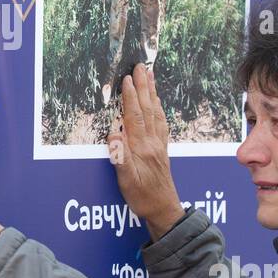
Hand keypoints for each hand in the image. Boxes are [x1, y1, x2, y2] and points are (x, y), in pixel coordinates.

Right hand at [107, 64, 182, 239]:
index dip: (131, 97)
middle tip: (142, 66)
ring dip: (152, 92)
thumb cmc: (143, 197)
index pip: (135, 116)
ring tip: (151, 76)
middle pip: (147, 109)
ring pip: (155, 113)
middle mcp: (152, 142)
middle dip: (144, 86)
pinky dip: (158, 108)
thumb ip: (120, 157)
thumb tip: (113, 135)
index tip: (128, 78)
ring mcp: (159, 145)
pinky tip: (157, 103)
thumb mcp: (126, 181)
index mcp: (142, 147)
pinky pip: (161, 123)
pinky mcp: (162, 150)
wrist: (164, 210)